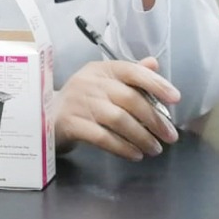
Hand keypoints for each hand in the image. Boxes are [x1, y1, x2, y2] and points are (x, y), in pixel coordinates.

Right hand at [54, 58, 179, 159]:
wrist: (44, 116)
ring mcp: (77, 103)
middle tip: (169, 136)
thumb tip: (153, 63)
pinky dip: (122, 148)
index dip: (155, 84)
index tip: (175, 99)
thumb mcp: (102, 83)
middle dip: (154, 119)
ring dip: (141, 137)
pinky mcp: (70, 124)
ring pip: (118, 120)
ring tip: (154, 149)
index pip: (131, 71)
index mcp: (99, 70)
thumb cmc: (81, 100)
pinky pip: (103, 137)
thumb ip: (129, 75)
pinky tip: (134, 155)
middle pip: (129, 99)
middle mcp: (88, 83)